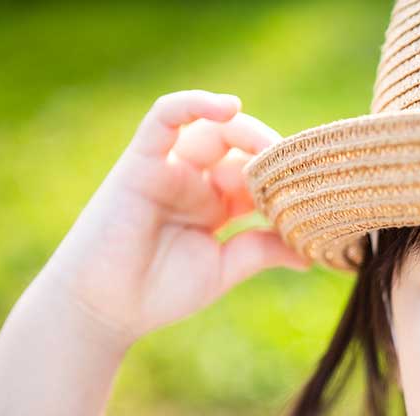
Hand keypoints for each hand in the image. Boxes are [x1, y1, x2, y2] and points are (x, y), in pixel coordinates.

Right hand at [36, 89, 307, 348]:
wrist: (105, 308)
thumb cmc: (159, 291)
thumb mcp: (224, 269)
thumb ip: (262, 250)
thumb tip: (310, 254)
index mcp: (216, 205)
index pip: (259, 176)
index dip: (286, 180)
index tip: (314, 195)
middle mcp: (195, 181)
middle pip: (242, 148)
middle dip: (273, 155)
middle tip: (297, 171)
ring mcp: (169, 168)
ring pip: (212, 127)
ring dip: (247, 130)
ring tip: (272, 149)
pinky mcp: (141, 161)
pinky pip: (164, 117)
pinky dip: (193, 103)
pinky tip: (228, 106)